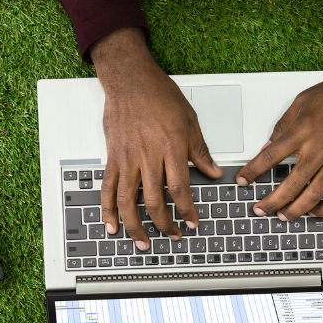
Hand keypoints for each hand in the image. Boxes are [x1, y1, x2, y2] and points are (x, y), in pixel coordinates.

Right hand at [91, 27, 220, 250]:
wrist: (130, 80)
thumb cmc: (159, 95)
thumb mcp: (189, 121)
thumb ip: (200, 151)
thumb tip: (214, 172)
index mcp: (171, 147)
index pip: (179, 188)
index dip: (186, 210)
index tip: (192, 223)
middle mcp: (148, 156)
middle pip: (154, 200)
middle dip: (164, 224)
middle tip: (172, 235)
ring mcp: (128, 159)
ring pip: (129, 201)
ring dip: (135, 226)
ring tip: (142, 242)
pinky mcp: (113, 158)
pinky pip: (108, 188)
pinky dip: (108, 210)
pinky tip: (111, 225)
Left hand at [240, 62, 322, 220]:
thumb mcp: (303, 101)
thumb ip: (284, 125)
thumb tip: (269, 145)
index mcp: (303, 131)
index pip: (270, 157)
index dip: (253, 171)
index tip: (242, 181)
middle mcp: (319, 149)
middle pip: (289, 184)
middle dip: (270, 201)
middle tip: (259, 210)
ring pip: (312, 196)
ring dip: (295, 211)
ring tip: (282, 217)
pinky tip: (313, 212)